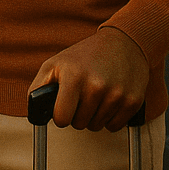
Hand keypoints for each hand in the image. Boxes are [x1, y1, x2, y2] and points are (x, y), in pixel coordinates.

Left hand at [28, 27, 149, 131]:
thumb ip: (38, 87)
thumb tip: (35, 112)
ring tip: (94, 96)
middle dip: (77, 115)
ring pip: (97, 126)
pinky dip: (109, 118)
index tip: (62, 109)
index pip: (62, 118)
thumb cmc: (84, 56)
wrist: (123, 42)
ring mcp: (117, 94)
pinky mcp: (133, 101)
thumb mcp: (54, 64)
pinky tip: (108, 100)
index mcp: (74, 76)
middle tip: (80, 97)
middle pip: (79, 124)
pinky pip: (115, 126)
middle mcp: (96, 86)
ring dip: (93, 116)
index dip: (59, 116)